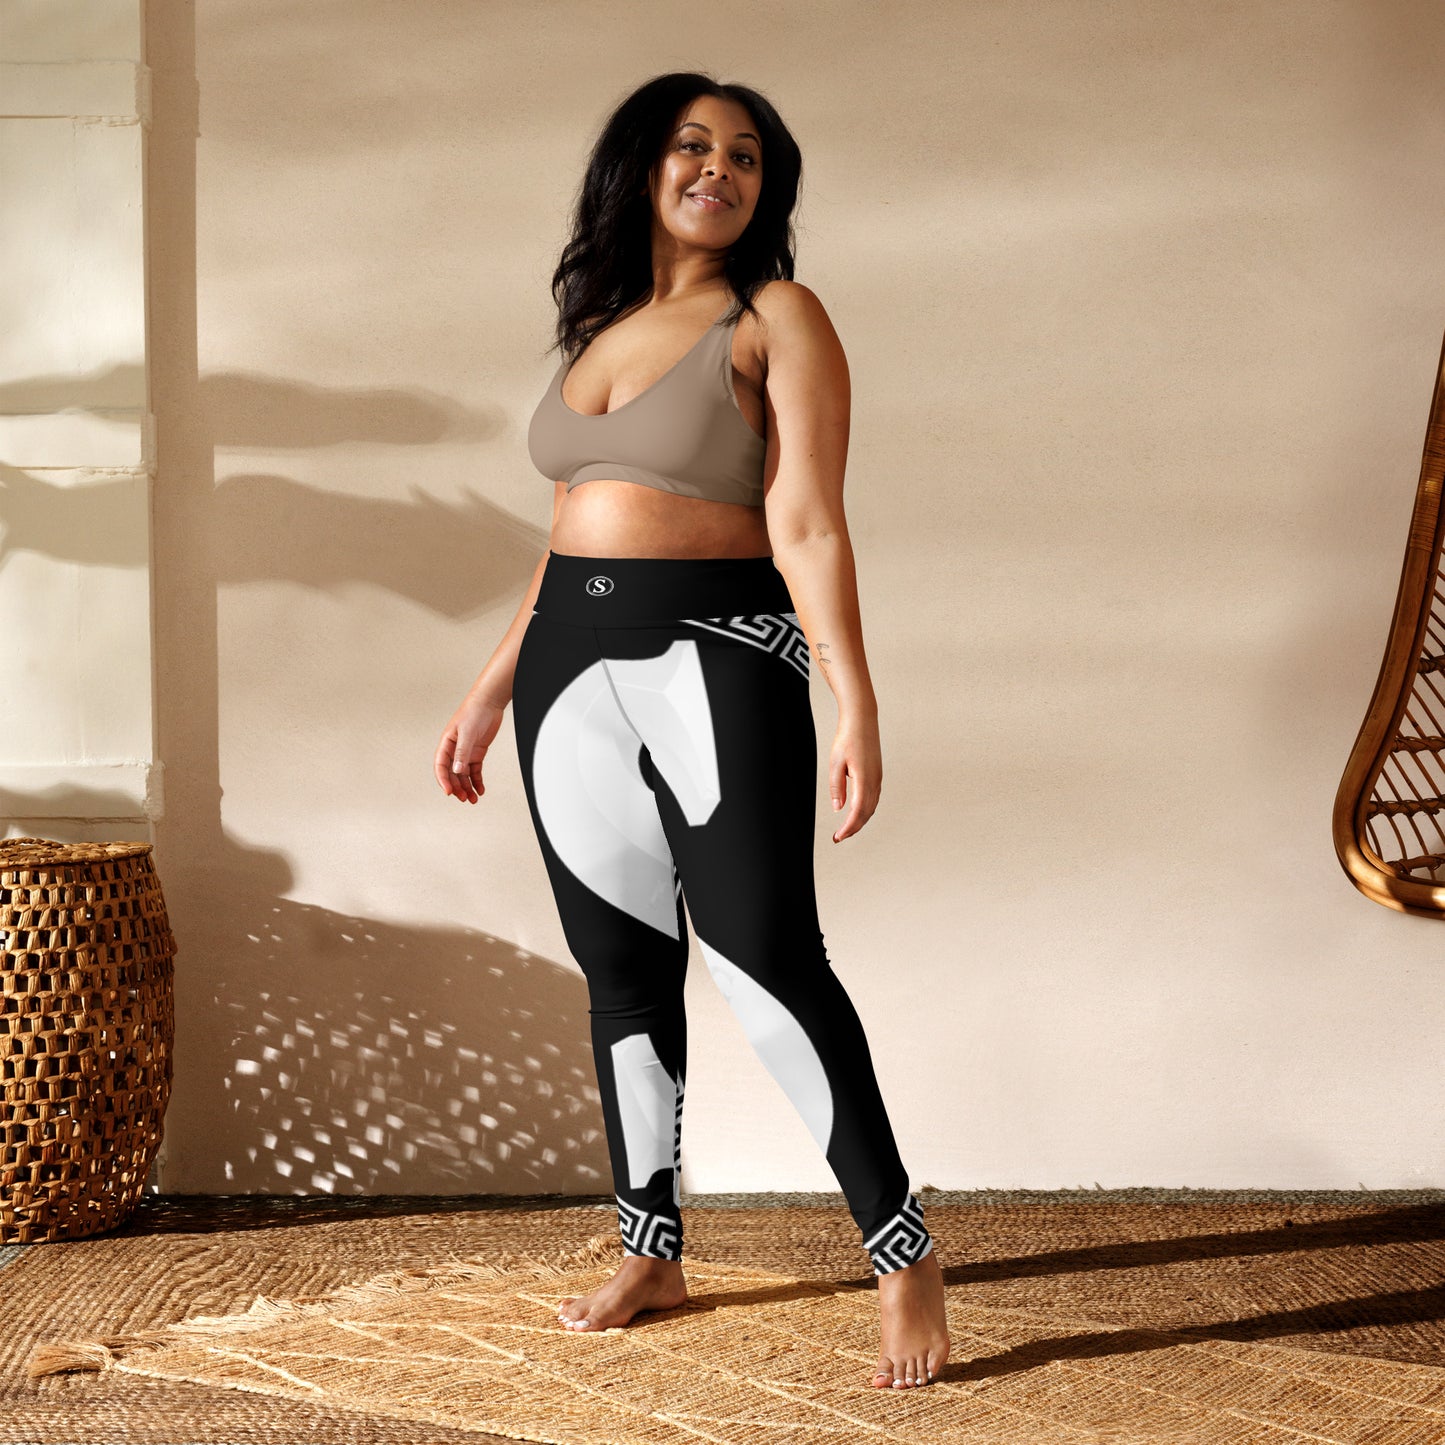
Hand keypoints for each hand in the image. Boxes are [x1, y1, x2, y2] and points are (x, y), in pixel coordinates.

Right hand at [435, 690, 506, 803]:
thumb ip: (462, 753)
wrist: (489, 702)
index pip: (441, 766)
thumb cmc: (474, 712)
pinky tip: (480, 789)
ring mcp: (466, 752)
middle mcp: (454, 750)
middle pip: (452, 774)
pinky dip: (477, 781)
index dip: (443, 780)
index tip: (449, 792)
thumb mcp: (467, 733)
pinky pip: (475, 770)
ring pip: (464, 775)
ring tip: (473, 799)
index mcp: (446, 744)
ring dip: (467, 787)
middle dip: (457, 787)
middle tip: (464, 798)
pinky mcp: (477, 752)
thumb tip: (457, 771)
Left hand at [829, 716, 880, 841]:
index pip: (858, 811)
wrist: (862, 720)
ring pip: (871, 807)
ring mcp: (878, 777)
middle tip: (839, 837)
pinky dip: (865, 810)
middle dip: (853, 828)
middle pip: (866, 813)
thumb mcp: (835, 763)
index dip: (849, 827)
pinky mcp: (877, 774)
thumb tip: (838, 808)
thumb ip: (836, 787)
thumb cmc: (847, 738)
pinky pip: (873, 798)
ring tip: (846, 828)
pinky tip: (856, 812)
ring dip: (860, 820)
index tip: (838, 836)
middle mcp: (875, 780)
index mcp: (864, 778)